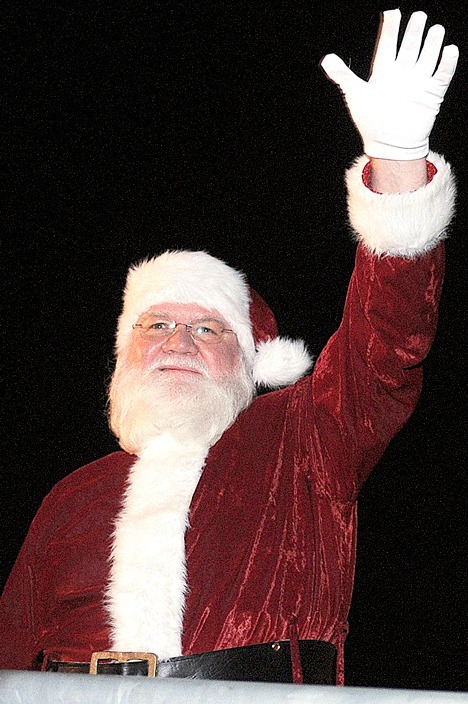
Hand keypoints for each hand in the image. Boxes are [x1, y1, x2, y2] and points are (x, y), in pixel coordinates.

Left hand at [320, 9, 458, 159]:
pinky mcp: (431, 94)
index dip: (391, 29)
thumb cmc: (371, 122)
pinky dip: (447, 63)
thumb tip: (326, 59)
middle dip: (414, 32)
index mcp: (383, 73)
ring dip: (431, 44)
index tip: (393, 12)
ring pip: (427, 57)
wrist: (390, 146)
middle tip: (418, 16)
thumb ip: (343, 76)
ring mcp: (418, 83)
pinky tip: (450, 49)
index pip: (388, 45)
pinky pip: (442, 75)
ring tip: (436, 29)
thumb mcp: (355, 95)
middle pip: (409, 47)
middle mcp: (402, 75)